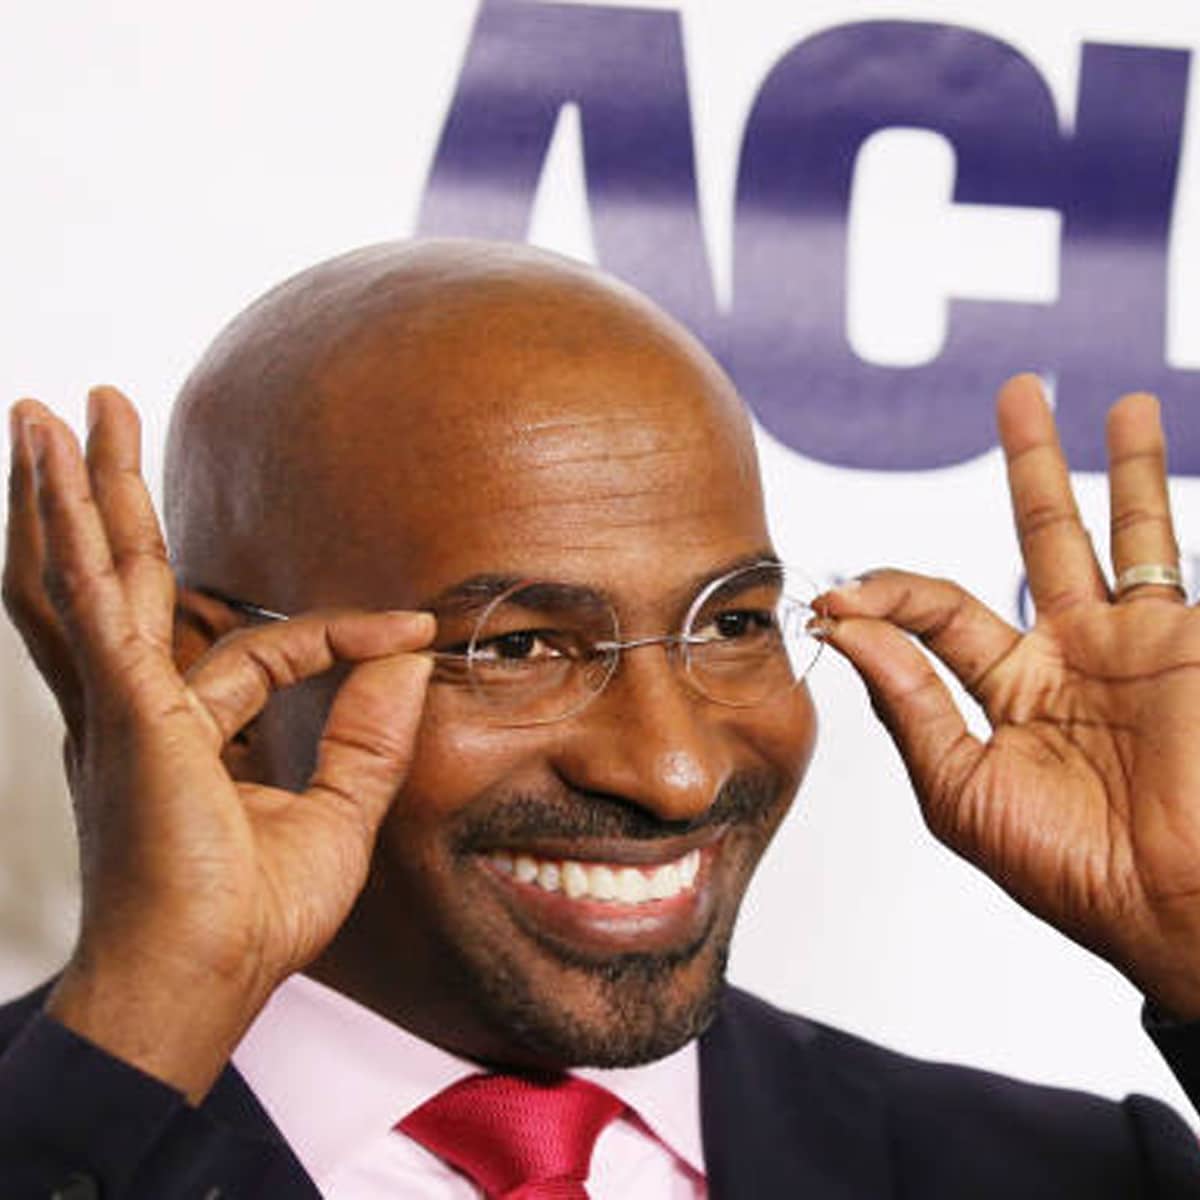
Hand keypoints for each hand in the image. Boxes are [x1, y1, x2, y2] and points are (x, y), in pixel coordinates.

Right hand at [3, 386, 433, 1098]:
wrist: (201, 984)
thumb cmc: (249, 921)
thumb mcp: (337, 814)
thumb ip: (371, 733)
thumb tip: (413, 654)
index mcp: (183, 733)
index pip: (262, 649)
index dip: (343, 636)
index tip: (412, 628)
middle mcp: (136, 708)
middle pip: (121, 579)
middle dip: (104, 497)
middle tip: (87, 413)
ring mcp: (120, 705)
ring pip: (87, 574)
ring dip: (70, 491)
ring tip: (50, 415)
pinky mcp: (125, 709)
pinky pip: (95, 603)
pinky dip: (72, 534)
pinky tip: (51, 473)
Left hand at [814, 374, 1199, 1018]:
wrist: (1170, 907)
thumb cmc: (1066, 869)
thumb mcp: (958, 788)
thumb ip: (908, 701)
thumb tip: (845, 629)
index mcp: (1009, 691)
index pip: (938, 611)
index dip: (885, 597)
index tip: (833, 600)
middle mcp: (1069, 656)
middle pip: (1039, 539)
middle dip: (1027, 467)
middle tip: (1015, 396)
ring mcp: (1132, 641)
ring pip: (1115, 530)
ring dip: (1107, 464)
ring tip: (1105, 402)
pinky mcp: (1182, 640)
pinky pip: (1165, 553)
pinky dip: (1151, 498)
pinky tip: (1138, 431)